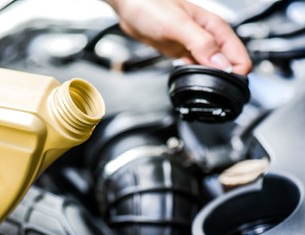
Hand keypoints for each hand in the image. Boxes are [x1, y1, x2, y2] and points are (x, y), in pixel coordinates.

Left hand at [106, 0, 251, 74]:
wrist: (130, 7)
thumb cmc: (151, 6)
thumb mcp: (178, 25)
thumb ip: (202, 44)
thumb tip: (222, 64)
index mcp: (215, 28)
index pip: (240, 57)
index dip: (236, 75)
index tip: (224, 86)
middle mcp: (209, 38)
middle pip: (228, 66)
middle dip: (224, 80)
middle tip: (210, 89)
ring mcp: (196, 46)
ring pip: (213, 69)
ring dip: (209, 79)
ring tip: (198, 84)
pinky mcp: (183, 52)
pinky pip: (195, 68)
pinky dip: (194, 76)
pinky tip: (186, 78)